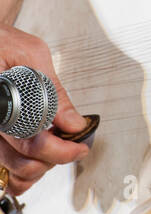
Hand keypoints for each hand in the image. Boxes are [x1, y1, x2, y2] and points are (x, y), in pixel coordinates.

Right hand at [0, 24, 89, 197]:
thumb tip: (74, 123)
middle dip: (54, 159)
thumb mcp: (31, 53)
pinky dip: (22, 171)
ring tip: (55, 148)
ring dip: (39, 167)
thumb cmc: (2, 42)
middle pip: (22, 162)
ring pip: (11, 171)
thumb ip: (53, 89)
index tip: (80, 147)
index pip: (30, 142)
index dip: (61, 150)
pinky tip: (38, 159)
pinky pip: (3, 168)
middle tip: (73, 146)